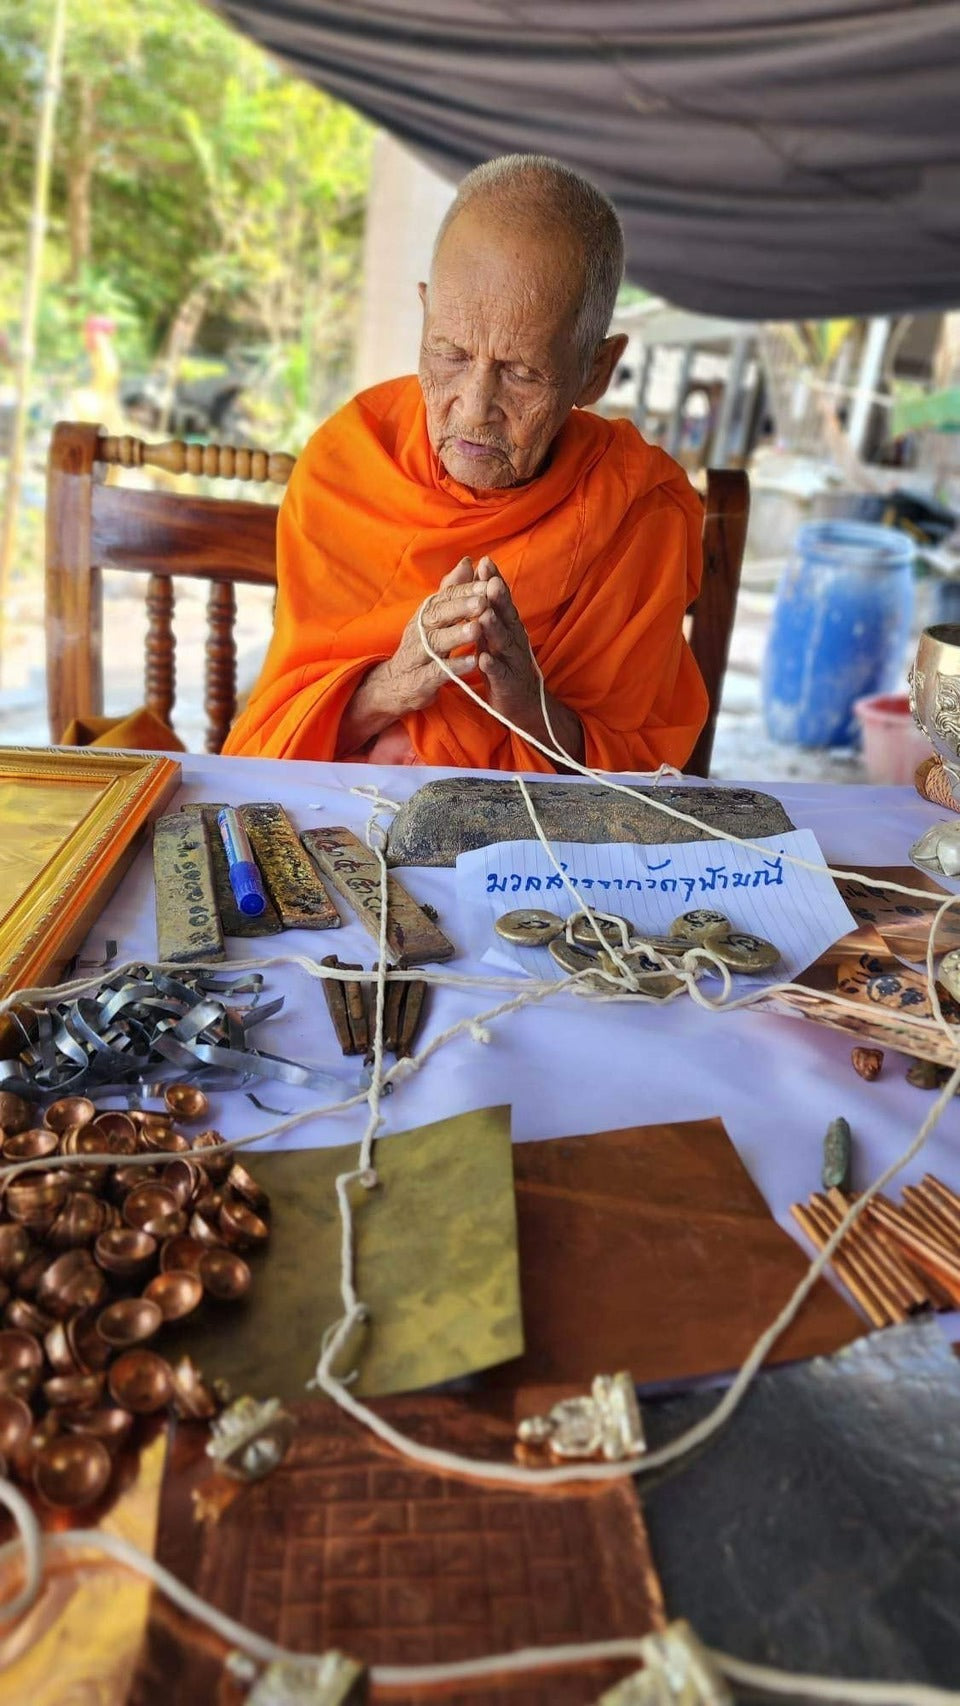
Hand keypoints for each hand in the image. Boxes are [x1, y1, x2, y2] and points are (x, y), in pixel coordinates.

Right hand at [376, 556, 485, 714]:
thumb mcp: (434, 618)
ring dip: (457, 635)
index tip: (487, 583)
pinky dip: (454, 666)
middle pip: (438, 616)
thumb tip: (467, 562)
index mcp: (425, 615)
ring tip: (477, 628)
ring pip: (436, 642)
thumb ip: (451, 591)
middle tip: (483, 601)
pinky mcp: (420, 680)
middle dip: (461, 608)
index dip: (465, 590)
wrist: (395, 685)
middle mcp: (419, 632)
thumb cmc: (422, 647)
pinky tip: (472, 662)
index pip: (444, 597)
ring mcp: (418, 656)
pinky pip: (437, 672)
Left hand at [473, 556, 538, 716]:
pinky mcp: (507, 684)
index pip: (501, 600)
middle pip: (506, 616)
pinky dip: (492, 666)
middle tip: (491, 581)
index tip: (485, 562)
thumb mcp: (492, 635)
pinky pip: (499, 673)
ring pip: (503, 642)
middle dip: (499, 599)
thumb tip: (481, 578)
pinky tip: (483, 659)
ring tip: (485, 615)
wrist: (520, 705)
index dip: (494, 581)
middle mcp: (514, 640)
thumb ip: (487, 609)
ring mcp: (512, 661)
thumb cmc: (502, 665)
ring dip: (494, 628)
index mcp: (508, 626)